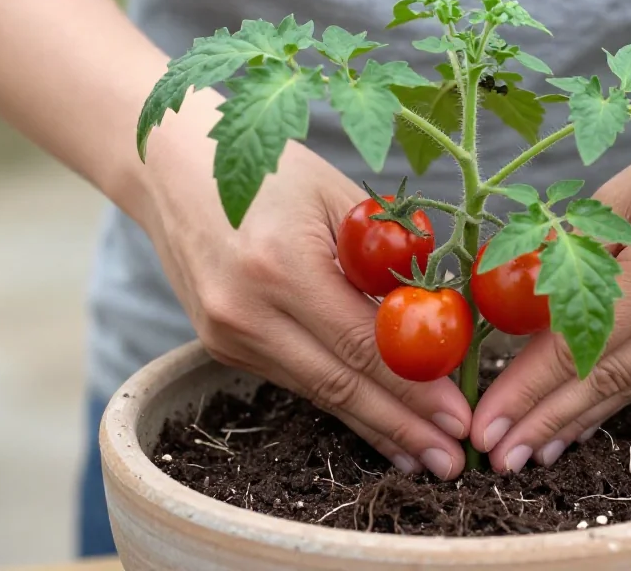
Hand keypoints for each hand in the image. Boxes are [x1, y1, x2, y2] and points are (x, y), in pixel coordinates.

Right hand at [138, 92, 468, 479]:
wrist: (171, 168)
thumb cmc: (270, 171)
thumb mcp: (336, 196)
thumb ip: (385, 257)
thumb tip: (439, 318)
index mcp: (282, 266)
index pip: (363, 346)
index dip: (415, 389)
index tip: (459, 418)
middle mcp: (246, 311)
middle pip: (340, 386)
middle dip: (402, 429)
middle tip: (452, 463)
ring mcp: (227, 335)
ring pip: (317, 394)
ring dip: (375, 428)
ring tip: (424, 455)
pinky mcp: (221, 346)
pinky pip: (295, 380)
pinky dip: (340, 404)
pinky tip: (376, 424)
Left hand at [469, 135, 630, 472]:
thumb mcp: (628, 190)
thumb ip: (574, 252)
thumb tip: (522, 313)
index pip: (581, 346)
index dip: (528, 390)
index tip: (486, 424)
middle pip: (605, 382)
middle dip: (543, 424)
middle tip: (496, 458)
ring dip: (576, 422)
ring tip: (529, 452)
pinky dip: (614, 400)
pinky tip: (581, 425)